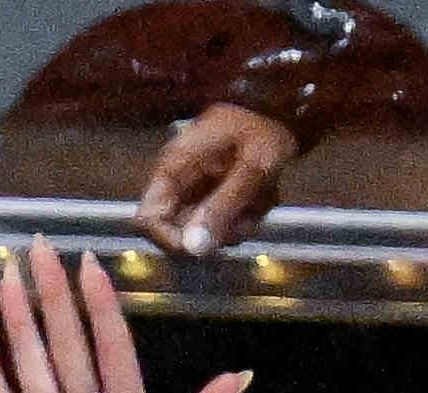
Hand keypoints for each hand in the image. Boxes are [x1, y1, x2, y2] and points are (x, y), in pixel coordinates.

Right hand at [134, 103, 296, 256]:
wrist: (280, 109)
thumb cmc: (264, 128)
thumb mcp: (252, 166)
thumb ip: (223, 205)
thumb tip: (192, 248)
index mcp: (174, 168)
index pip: (147, 219)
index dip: (170, 239)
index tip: (204, 243)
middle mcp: (178, 184)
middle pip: (179, 232)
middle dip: (215, 233)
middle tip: (247, 217)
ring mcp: (195, 192)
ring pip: (205, 233)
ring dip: (236, 226)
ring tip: (260, 201)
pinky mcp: (212, 198)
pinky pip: (221, 225)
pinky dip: (244, 219)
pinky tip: (260, 198)